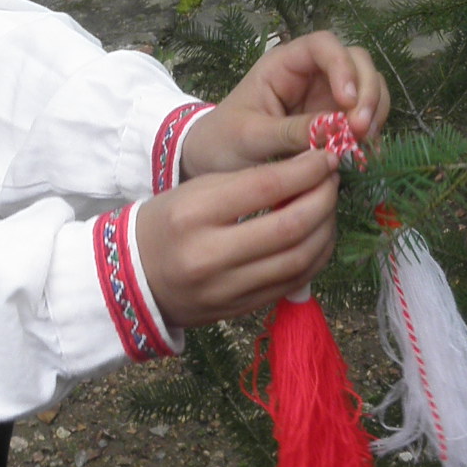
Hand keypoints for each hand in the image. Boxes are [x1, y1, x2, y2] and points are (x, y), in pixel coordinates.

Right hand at [134, 147, 340, 326]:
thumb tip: (307, 172)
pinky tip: (320, 237)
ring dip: (326, 229)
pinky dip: (316, 257)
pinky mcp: (241, 310)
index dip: (305, 170)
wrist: (134, 279)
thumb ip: (246, 183)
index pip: (264, 187)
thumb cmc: (167, 223)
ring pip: (298, 259)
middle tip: (333, 180)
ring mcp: (227, 289)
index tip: (327, 157)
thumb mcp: (195, 191)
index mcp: (193, 213)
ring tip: (329, 207)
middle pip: (289, 227)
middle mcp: (210, 255)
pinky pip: (293, 283)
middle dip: (323, 199)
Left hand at [178, 30, 387, 178]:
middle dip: (366, 92)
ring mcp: (326, 96)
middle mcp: (310, 74)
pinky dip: (372, 132)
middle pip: (356, 62)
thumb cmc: (223, 140)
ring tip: (364, 145)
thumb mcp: (250, 137)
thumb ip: (289, 132)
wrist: (214, 162)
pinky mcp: (335, 121)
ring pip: (367, 87)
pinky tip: (365, 154)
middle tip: (362, 130)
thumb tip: (334, 132)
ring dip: (374, 111)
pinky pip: (364, 117)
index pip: (323, 45)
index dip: (342, 66)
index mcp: (283, 64)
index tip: (347, 102)